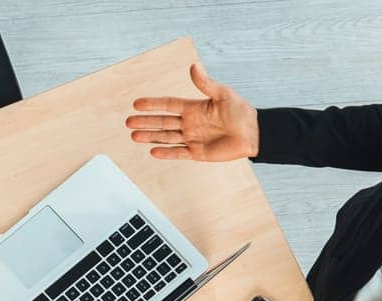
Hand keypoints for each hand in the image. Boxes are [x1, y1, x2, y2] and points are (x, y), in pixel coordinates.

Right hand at [126, 62, 258, 161]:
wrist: (253, 134)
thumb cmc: (241, 112)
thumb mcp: (223, 95)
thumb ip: (206, 84)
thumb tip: (193, 67)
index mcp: (194, 108)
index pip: (168, 105)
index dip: (153, 104)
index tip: (137, 104)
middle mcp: (190, 123)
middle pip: (162, 122)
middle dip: (145, 121)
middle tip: (128, 121)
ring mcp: (192, 138)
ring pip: (166, 137)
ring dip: (150, 136)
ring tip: (134, 136)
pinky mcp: (197, 153)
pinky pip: (178, 153)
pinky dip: (166, 153)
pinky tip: (153, 151)